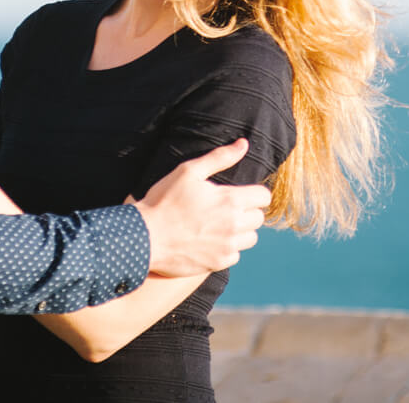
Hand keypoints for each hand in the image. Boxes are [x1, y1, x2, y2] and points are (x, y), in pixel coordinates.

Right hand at [133, 139, 270, 276]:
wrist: (144, 237)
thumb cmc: (164, 200)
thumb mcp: (189, 171)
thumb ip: (220, 157)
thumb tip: (244, 144)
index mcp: (230, 200)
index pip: (264, 197)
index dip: (253, 193)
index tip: (240, 194)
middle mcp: (234, 225)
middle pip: (259, 218)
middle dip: (246, 211)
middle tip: (226, 209)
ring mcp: (227, 247)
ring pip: (250, 239)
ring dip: (240, 231)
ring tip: (219, 225)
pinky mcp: (217, 263)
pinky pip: (235, 255)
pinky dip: (227, 249)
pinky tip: (210, 241)